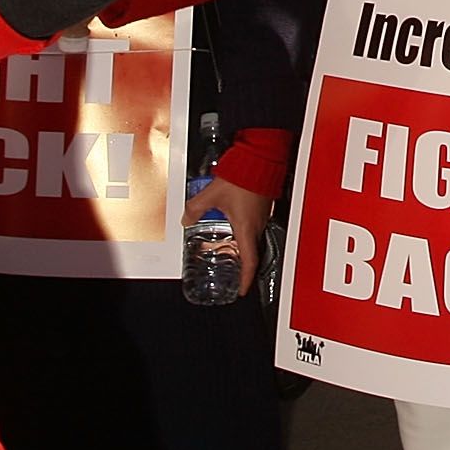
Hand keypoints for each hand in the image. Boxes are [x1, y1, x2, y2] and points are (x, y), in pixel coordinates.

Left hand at [185, 176, 273, 297]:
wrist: (260, 160)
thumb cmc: (243, 177)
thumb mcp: (211, 195)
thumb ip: (196, 208)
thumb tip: (186, 219)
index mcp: (246, 228)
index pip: (249, 262)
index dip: (245, 279)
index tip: (241, 290)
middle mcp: (257, 225)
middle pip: (250, 252)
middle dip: (241, 265)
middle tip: (231, 271)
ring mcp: (261, 216)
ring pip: (252, 238)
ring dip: (241, 246)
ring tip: (227, 248)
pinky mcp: (262, 207)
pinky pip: (254, 226)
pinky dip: (244, 232)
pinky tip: (233, 224)